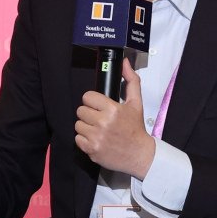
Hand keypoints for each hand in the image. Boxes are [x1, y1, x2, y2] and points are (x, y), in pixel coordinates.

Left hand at [75, 61, 155, 178]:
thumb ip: (130, 81)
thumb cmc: (135, 129)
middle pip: (80, 110)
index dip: (93, 102)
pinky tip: (96, 140)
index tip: (99, 107)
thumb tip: (125, 63)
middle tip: (99, 119)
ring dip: (86, 127)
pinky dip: (85, 140)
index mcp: (112, 109)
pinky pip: (77, 139)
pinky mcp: (91, 149)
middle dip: (89, 114)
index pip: (87, 97)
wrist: (139, 154)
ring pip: (78, 125)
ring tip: (98, 130)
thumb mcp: (136, 103)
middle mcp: (103, 123)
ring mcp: (96, 137)